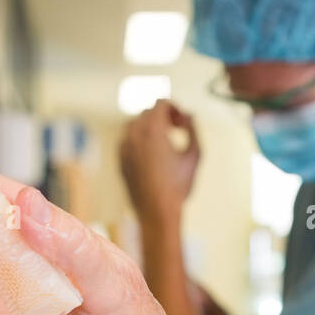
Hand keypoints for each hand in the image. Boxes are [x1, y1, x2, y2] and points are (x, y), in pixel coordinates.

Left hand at [118, 99, 199, 222]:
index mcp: (153, 130)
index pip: (161, 102)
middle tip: (178, 130)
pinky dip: (140, 139)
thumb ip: (193, 129)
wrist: (157, 211)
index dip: (175, 108)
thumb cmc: (178, 186)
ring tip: (165, 140)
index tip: (183, 123)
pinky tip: (154, 153)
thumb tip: (190, 115)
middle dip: (164, 116)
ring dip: (150, 126)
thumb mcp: (195, 154)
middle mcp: (134, 135)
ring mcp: (124, 147)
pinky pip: (128, 139)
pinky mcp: (120, 159)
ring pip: (135, 124)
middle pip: (148, 112)